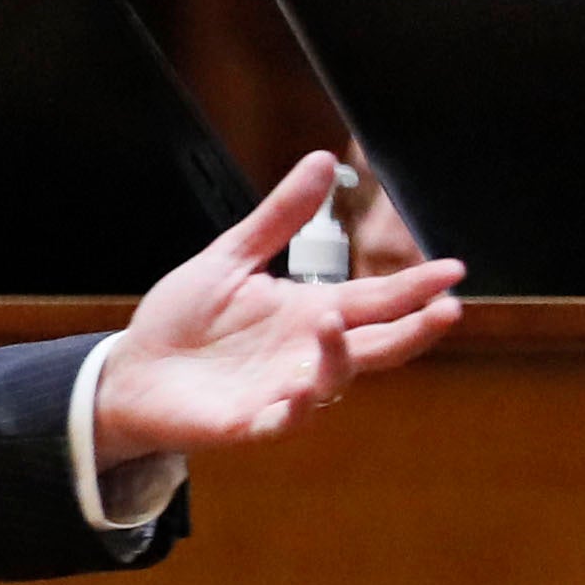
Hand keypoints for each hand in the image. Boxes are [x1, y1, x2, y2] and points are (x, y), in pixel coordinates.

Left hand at [88, 151, 463, 467]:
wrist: (131, 372)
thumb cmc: (184, 321)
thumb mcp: (230, 259)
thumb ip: (279, 218)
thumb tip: (323, 161)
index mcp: (310, 312)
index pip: (376, 298)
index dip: (414, 286)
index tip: (453, 269)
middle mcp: (307, 353)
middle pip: (377, 344)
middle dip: (414, 330)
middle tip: (449, 310)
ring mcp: (283, 391)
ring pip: (333, 380)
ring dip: (340, 355)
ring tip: (333, 322)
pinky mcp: (250, 422)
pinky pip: (283, 422)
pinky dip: (295, 410)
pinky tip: (300, 395)